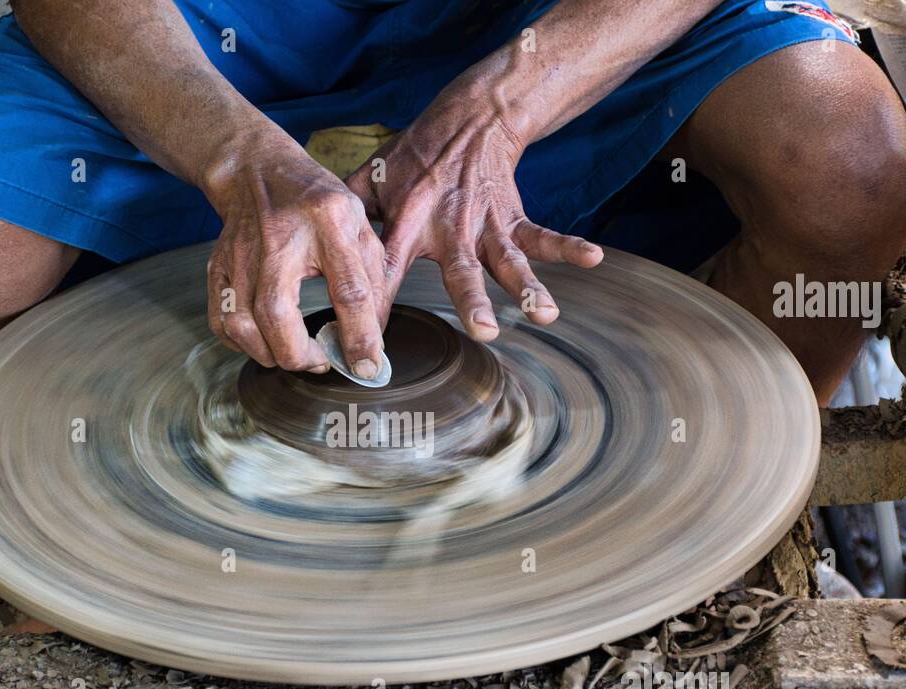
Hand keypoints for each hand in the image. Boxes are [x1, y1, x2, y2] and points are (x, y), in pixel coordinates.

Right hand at [206, 147, 387, 378]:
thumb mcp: (360, 226)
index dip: (360, 337)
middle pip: (277, 314)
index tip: (367, 367)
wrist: (257, 170)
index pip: (348, 290)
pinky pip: (221, 323)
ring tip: (296, 352)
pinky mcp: (217, 266)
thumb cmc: (316, 202)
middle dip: (301, 355)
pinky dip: (243, 345)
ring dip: (271, 354)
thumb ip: (375, 281)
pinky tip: (266, 340)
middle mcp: (280, 238)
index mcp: (328, 222)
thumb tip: (372, 342)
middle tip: (322, 360)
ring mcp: (241, 253)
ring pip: (242, 325)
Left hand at [345, 113, 601, 340]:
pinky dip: (568, 246)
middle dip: (474, 301)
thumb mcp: (370, 177)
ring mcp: (484, 224)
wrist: (466, 118)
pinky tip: (593, 258)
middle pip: (460, 270)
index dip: (375, 310)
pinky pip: (541, 235)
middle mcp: (448, 226)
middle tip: (485, 332)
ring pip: (506, 260)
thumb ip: (346, 217)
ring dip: (527, 285)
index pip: (386, 272)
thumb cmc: (411, 157)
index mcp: (406, 222)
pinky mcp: (512, 217)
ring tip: (544, 313)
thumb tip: (312, 259)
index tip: (369, 353)